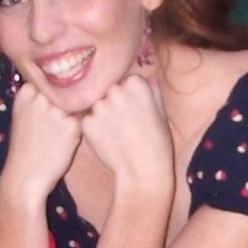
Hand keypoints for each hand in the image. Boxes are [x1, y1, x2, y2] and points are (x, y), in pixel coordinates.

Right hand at [0, 81, 82, 205]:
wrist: (25, 174)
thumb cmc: (27, 145)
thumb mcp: (25, 113)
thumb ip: (40, 95)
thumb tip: (68, 80)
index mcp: (26, 91)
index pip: (52, 82)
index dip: (54, 98)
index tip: (45, 116)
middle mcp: (40, 97)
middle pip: (66, 92)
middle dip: (65, 106)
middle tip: (51, 129)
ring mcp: (56, 110)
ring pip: (77, 104)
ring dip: (74, 117)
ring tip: (57, 136)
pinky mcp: (72, 125)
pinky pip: (84, 120)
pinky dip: (79, 130)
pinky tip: (65, 142)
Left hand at [81, 73, 173, 193]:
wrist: (143, 170)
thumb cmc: (157, 142)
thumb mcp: (160, 112)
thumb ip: (152, 91)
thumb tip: (149, 77)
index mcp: (136, 84)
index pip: (125, 81)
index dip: (130, 97)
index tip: (136, 111)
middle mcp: (116, 90)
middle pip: (108, 91)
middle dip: (113, 103)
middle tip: (124, 123)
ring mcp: (99, 107)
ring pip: (96, 105)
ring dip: (102, 115)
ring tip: (116, 133)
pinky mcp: (87, 123)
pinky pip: (88, 120)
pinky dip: (94, 129)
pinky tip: (108, 140)